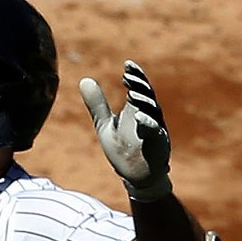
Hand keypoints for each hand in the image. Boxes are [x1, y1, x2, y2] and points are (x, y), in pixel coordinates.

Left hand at [79, 60, 172, 201]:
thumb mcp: (104, 124)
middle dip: (140, 84)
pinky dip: (148, 124)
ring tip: (132, 93)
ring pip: (152, 111)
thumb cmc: (122, 148)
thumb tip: (84, 79)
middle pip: (147, 95)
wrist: (134, 175)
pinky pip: (154, 132)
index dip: (135, 76)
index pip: (138, 88)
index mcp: (137, 109)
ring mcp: (155, 129)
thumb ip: (96, 104)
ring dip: (143, 101)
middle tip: (129, 74)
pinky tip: (139, 117)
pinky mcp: (158, 144)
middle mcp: (148, 116)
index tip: (127, 65)